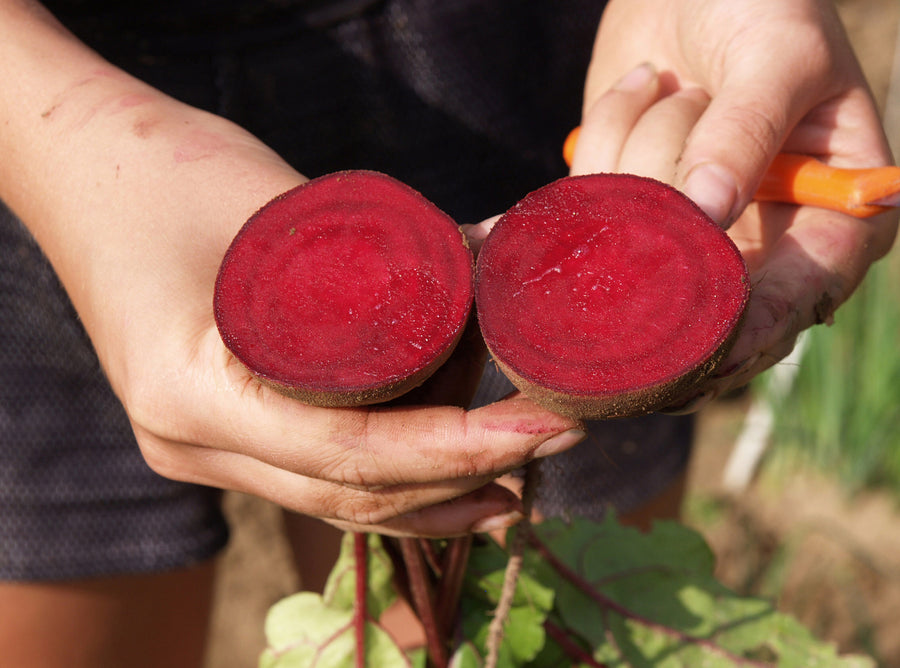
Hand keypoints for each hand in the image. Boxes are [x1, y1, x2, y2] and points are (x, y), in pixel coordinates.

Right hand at [0, 3, 583, 537]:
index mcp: (190, 393)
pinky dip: (385, 482)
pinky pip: (312, 477)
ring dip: (429, 497)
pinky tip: (442, 480)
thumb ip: (381, 248)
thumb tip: (503, 260)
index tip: (543, 426)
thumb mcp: (279, 206)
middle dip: (461, 477)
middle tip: (553, 443)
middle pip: (349, 492)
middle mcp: (188, 442)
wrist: (85, 173)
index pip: (350, 452)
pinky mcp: (217, 431)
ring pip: (332, 500)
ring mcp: (197, 446)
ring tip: (515, 482)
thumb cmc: (168, 171)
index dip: (458, 448)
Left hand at [571, 0, 897, 408]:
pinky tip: (634, 90)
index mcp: (831, 216)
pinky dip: (596, 157)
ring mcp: (688, 234)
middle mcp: (760, 241)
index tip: (710, 344)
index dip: (757, 325)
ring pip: (640, 256)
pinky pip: (594, 220)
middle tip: (650, 197)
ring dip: (639, 154)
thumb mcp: (777, 54)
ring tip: (666, 82)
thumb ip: (747, 130)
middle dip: (673, 250)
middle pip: (713, 311)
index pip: (801, 297)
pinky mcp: (630, 216)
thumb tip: (705, 211)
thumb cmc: (762, 4)